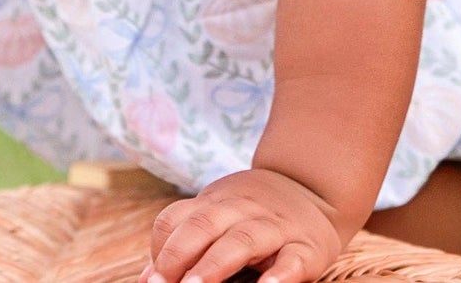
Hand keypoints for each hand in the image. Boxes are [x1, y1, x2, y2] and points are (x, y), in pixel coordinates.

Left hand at [138, 168, 343, 282]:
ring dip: (216, 263)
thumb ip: (185, 241)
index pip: (177, 218)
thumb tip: (147, 278)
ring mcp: (275, 226)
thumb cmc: (252, 214)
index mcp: (215, 204)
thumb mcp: (217, 216)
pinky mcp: (307, 247)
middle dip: (180, 253)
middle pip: (204, 224)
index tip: (153, 281)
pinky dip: (281, 275)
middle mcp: (242, 210)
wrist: (313, 187)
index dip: (162, 248)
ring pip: (243, 240)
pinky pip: (293, 260)